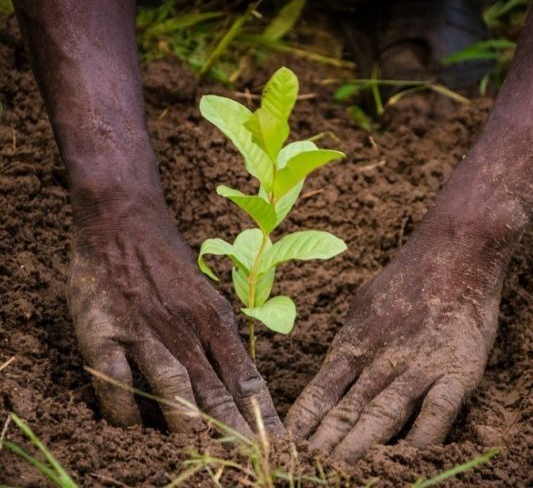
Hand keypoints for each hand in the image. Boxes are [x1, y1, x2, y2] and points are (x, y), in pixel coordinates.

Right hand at [67, 192, 282, 434]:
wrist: (125, 222)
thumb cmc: (169, 264)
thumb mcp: (208, 297)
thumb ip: (221, 339)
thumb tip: (238, 388)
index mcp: (214, 320)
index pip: (245, 378)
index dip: (262, 416)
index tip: (278, 445)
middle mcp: (184, 328)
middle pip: (214, 388)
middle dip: (234, 431)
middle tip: (252, 461)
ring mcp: (144, 329)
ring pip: (172, 384)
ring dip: (188, 423)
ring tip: (203, 454)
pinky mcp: (103, 329)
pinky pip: (114, 379)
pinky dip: (124, 408)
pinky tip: (131, 428)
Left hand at [285, 223, 504, 461]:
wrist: (453, 253)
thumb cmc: (404, 280)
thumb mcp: (362, 307)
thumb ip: (350, 341)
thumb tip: (335, 369)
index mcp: (354, 344)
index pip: (321, 391)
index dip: (303, 422)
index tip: (285, 446)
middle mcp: (381, 358)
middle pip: (347, 409)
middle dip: (324, 444)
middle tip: (303, 470)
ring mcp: (418, 364)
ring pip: (382, 414)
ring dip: (359, 447)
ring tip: (339, 473)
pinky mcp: (456, 369)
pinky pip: (437, 410)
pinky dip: (422, 437)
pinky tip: (407, 459)